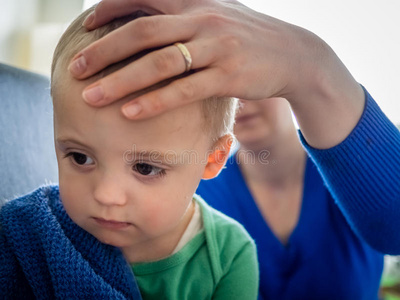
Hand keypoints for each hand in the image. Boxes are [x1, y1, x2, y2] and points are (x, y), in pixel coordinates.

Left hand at [71, 0, 363, 147]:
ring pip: (160, 62)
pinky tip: (130, 112)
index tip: (85, 25)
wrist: (295, 54)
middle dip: (104, 50)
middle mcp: (203, 19)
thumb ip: (186, 15)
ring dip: (122, 80)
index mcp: (196, 2)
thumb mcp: (217, 16)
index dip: (110, 8)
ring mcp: (217, 47)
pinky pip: (185, 90)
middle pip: (143, 31)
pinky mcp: (229, 76)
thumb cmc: (249, 38)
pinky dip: (155, 101)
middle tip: (76, 69)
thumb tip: (153, 20)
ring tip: (92, 97)